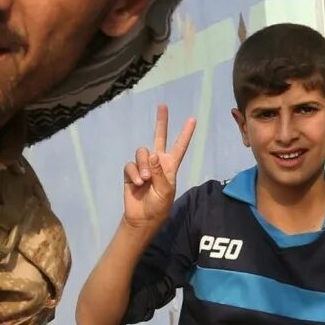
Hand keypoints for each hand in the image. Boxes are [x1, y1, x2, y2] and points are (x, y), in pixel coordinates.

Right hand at [122, 103, 195, 231]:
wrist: (143, 217)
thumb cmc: (159, 205)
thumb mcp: (165, 190)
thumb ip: (159, 172)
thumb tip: (152, 154)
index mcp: (170, 166)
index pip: (180, 146)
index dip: (186, 134)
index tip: (193, 119)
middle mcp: (157, 162)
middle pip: (159, 137)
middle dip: (161, 122)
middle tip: (163, 106)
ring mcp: (144, 166)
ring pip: (142, 152)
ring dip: (144, 165)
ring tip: (145, 180)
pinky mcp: (131, 172)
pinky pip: (131, 165)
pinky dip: (134, 173)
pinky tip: (138, 183)